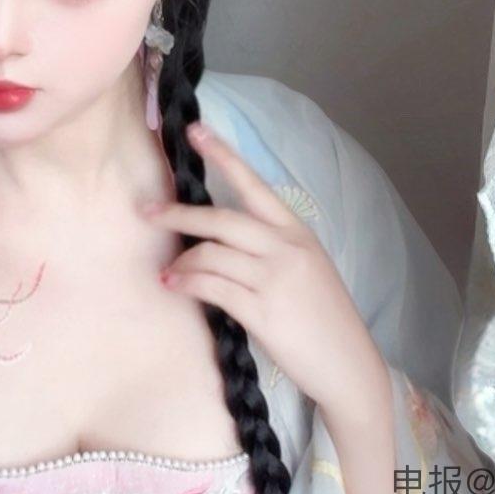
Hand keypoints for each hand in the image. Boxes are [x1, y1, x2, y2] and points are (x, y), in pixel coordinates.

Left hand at [139, 118, 386, 423]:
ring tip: (167, 271)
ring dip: (182, 260)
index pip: (254, 184)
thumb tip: (220, 239)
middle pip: (222, 218)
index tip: (195, 130)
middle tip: (147, 211)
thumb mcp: (307, 267)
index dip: (223, 155)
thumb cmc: (323, 317)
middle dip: (179, 213)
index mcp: (296, 231)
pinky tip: (175, 285)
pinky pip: (212, 287)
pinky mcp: (262, 311)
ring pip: (212, 253)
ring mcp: (274, 279)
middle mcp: (286, 248)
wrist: (346, 362)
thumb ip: (272, 248)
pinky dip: (187, 283)